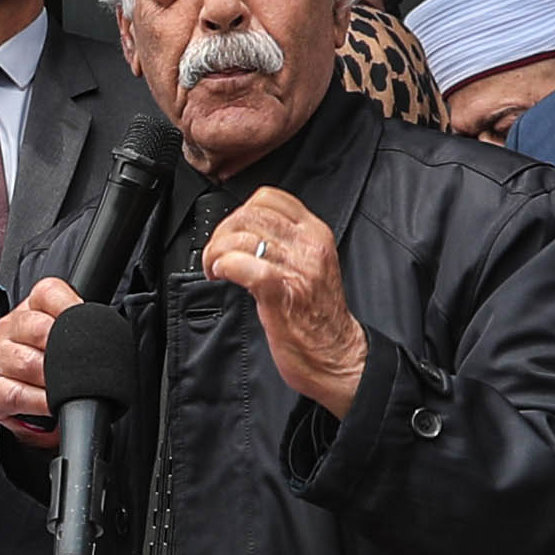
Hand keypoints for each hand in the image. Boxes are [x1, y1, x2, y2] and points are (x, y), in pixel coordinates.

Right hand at [0, 274, 76, 444]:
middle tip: (81, 367)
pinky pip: (16, 395)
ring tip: (68, 388)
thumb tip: (106, 338)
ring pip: (28, 364)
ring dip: (54, 380)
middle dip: (64, 351)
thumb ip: (84, 329)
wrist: (27, 395)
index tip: (88, 327)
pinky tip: (52, 404)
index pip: (49, 293)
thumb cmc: (53, 364)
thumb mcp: (69, 337)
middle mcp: (10, 327)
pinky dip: (39, 403)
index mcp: (32, 307)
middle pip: (39, 329)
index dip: (71, 308)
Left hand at [201, 187, 369, 415]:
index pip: (269, 197)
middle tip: (216, 255)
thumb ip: (287, 242)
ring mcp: (297, 267)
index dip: (240, 211)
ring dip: (216, 252)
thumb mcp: (311, 264)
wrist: (338, 356)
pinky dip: (222, 266)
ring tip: (215, 268)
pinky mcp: (281, 291)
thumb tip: (246, 231)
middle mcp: (308, 245)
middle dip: (221, 233)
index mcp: (316, 233)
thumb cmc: (320, 317)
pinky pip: (242, 264)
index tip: (231, 233)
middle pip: (249, 214)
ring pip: (240, 237)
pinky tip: (220, 276)